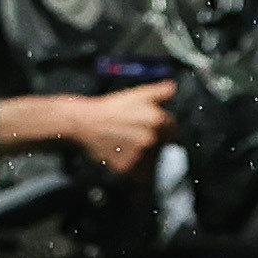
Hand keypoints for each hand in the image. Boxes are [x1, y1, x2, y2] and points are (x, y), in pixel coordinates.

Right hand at [62, 80, 177, 176]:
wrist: (84, 120)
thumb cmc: (109, 108)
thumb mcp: (136, 93)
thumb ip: (160, 91)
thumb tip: (172, 89)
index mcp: (157, 120)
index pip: (172, 128)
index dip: (165, 127)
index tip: (158, 128)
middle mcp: (150, 138)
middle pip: (160, 144)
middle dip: (152, 141)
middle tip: (136, 134)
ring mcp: (137, 153)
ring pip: (147, 158)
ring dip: (141, 153)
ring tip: (125, 142)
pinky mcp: (124, 165)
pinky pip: (132, 168)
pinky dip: (127, 162)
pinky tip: (118, 150)